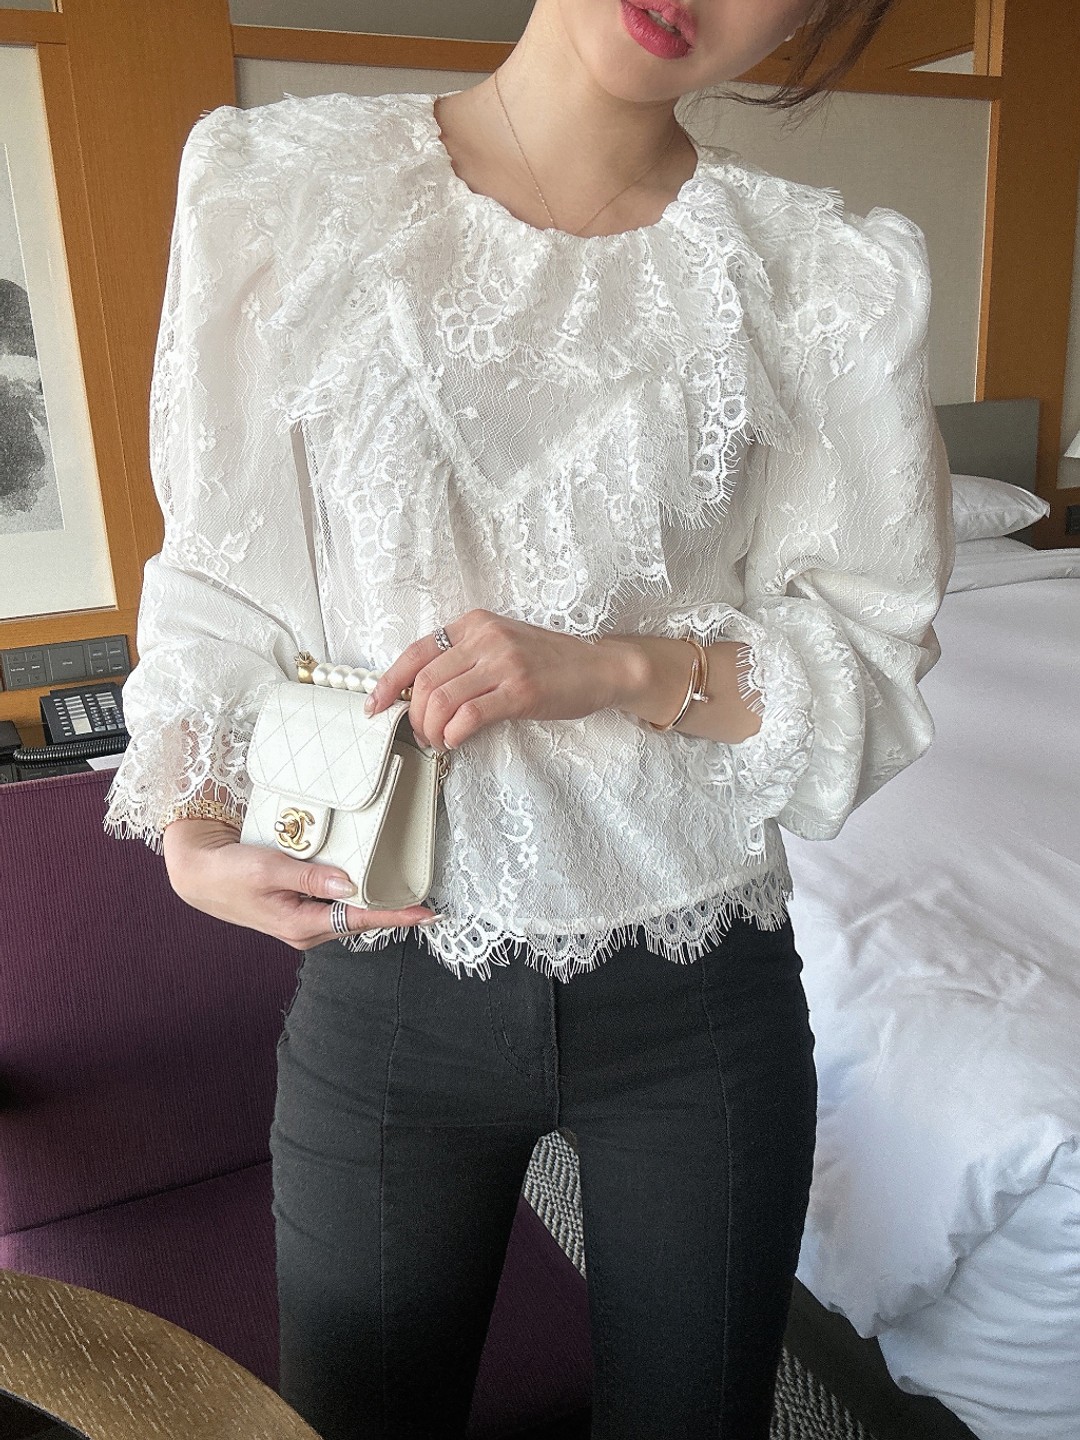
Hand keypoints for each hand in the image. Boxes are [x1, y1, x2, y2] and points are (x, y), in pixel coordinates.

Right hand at [161, 818, 438, 949]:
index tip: (426, 913)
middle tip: (426, 898)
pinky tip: (367, 880)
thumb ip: (311, 876)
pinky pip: (335, 905)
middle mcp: (307, 930)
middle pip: (361, 919)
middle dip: (392, 909)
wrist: (199, 874)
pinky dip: (354, 893)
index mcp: (302, 925)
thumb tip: (350, 883)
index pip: (361, 919)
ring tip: (405, 889)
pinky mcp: (299, 911)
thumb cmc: (229, 871)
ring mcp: (303, 923)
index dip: (396, 915)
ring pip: (349, 912)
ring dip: (374, 901)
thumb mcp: (270, 869)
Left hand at [364, 610, 620, 751]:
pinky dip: (453, 734)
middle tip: (421, 735)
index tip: (376, 705)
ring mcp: (503, 663)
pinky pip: (469, 715)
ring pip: (441, 700)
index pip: (416, 651)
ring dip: (431, 730)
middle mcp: (486, 638)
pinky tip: (457, 741)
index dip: (389, 681)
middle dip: (413, 716)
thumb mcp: (502, 645)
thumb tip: (423, 692)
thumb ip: (466, 658)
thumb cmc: (550, 662)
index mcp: (475, 623)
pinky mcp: (520, 691)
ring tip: (439, 741)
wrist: (599, 667)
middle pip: (425, 681)